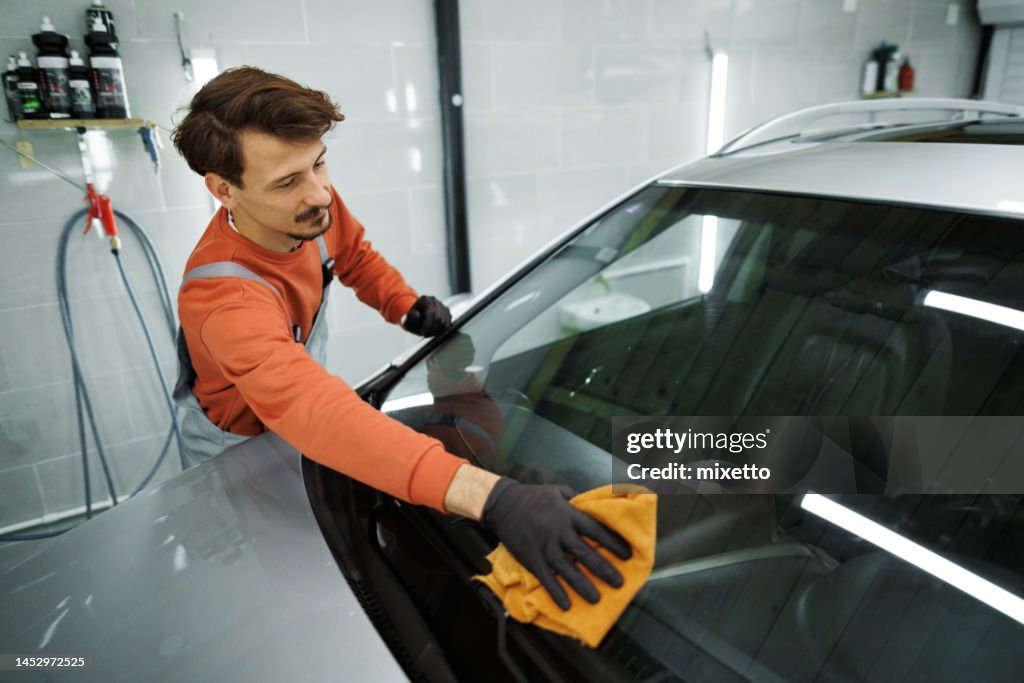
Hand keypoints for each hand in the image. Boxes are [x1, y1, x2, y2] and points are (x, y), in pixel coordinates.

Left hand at [403, 295, 450, 336]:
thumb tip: (417, 315)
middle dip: (431, 329)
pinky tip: (433, 331)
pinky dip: (440, 330)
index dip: (427, 325)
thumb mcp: (407, 318)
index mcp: (425, 300)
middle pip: (438, 318)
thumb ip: (410, 318)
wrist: (418, 315)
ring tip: (428, 333)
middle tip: (425, 334)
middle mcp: (435, 301)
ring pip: (444, 322)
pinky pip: (447, 324)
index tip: (422, 332)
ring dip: (436, 331)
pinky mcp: (447, 313)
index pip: (430, 313)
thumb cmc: (413, 319)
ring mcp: (442, 306)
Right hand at [480, 478, 632, 609]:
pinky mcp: (531, 558)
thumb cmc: (534, 497)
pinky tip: (566, 605)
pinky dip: (556, 592)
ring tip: (597, 599)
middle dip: (603, 569)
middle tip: (619, 583)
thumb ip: (578, 501)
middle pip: (585, 553)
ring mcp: (544, 546)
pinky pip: (545, 578)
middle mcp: (559, 532)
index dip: (613, 543)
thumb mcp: (558, 491)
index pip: (596, 530)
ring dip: (583, 585)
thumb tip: (597, 508)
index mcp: (568, 514)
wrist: (503, 504)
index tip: (627, 555)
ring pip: (567, 569)